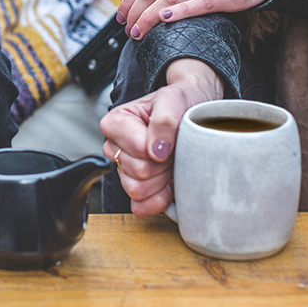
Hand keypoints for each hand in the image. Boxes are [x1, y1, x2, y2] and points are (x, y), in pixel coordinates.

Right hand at [100, 58, 222, 216]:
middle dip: (163, 164)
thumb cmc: (181, 103)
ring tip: (172, 160)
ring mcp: (123, 169)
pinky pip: (140, 207)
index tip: (171, 136)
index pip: (138, 152)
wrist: (193, 111)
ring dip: (162, 179)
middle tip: (175, 148)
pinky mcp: (135, 188)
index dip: (161, 149)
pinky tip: (170, 182)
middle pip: (138, 173)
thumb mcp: (175, 99)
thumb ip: (164, 120)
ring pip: (138, 190)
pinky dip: (159, 199)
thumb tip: (156, 151)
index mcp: (115, 123)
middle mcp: (114, 147)